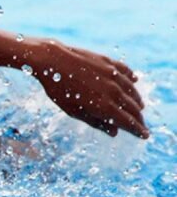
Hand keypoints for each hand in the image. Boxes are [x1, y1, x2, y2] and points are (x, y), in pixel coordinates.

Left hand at [33, 39, 147, 137]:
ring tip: (139, 107)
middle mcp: (113, 90)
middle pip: (133, 108)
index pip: (128, 122)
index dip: (138, 130)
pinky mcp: (108, 62)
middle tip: (141, 125)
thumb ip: (95, 122)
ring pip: (132, 90)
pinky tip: (134, 81)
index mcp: (104, 106)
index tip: (145, 135)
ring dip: (137, 100)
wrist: (52, 61)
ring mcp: (112, 74)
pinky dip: (131, 78)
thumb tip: (114, 133)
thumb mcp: (73, 111)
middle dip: (139, 118)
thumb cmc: (59, 89)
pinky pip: (125, 71)